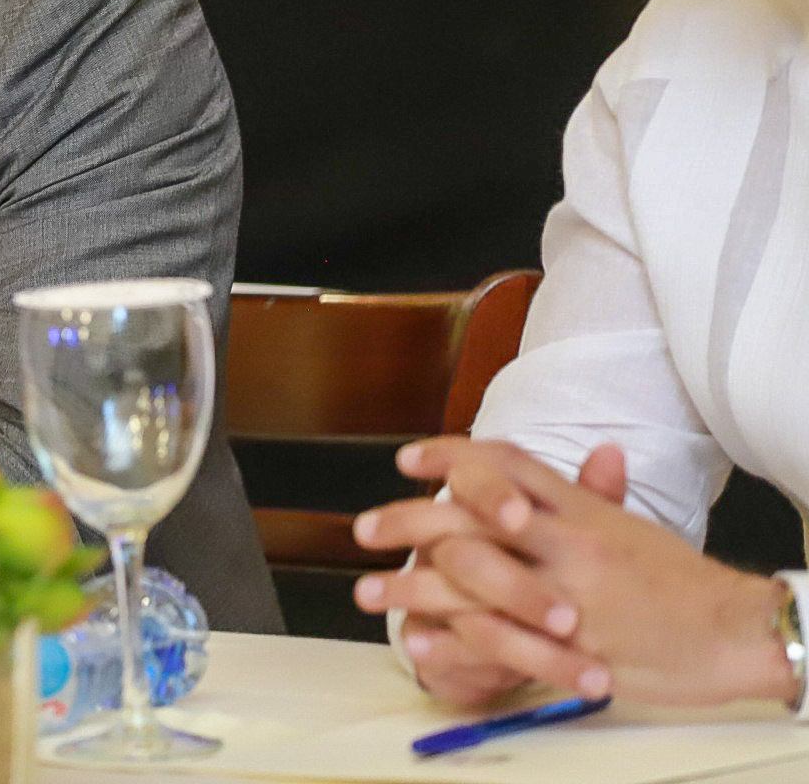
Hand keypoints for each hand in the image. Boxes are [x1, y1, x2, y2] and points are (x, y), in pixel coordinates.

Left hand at [356, 437, 796, 707]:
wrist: (734, 632)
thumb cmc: (678, 582)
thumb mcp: (629, 526)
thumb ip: (593, 495)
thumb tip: (593, 453)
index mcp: (578, 507)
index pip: (505, 461)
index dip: (450, 455)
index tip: (406, 458)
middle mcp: (567, 540)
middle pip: (470, 515)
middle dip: (406, 521)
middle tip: (364, 530)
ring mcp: (567, 592)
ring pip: (470, 578)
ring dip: (410, 585)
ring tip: (369, 591)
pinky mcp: (571, 644)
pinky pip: (497, 638)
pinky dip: (451, 639)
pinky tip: (418, 640)